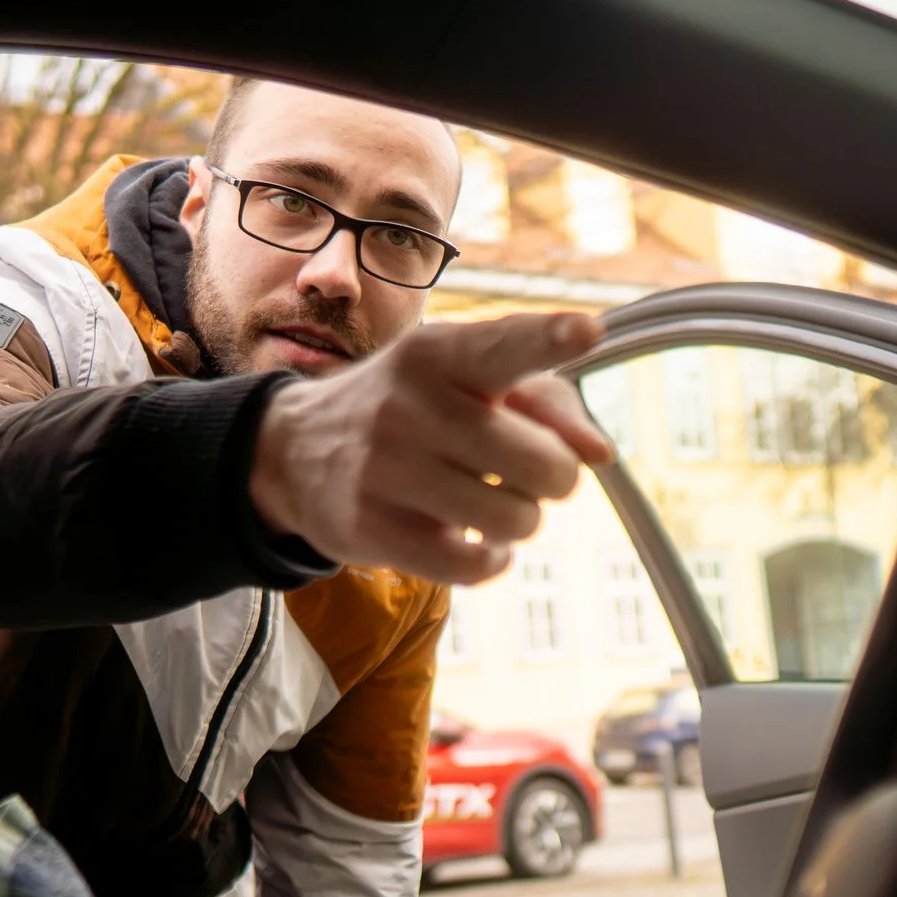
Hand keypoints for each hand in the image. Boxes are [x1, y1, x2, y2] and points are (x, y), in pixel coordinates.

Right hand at [248, 311, 614, 584]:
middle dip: (553, 476)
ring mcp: (385, 469)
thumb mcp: (465, 378)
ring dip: (520, 519)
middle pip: (543, 463)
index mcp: (438, 353)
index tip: (587, 329)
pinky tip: (472, 540)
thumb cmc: (408, 408)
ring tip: (489, 501)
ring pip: (516, 520)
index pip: (502, 344)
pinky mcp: (371, 529)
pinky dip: (491, 560)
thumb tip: (600, 453)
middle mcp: (409, 406)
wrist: (295, 450)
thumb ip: (546, 401)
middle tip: (522, 470)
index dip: (550, 340)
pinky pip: (475, 566)